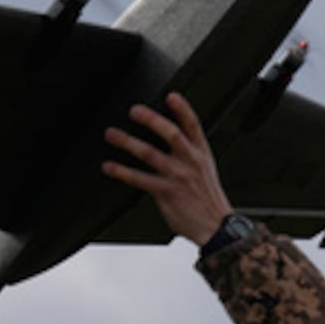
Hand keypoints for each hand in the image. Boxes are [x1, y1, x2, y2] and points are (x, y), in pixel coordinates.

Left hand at [102, 93, 232, 245]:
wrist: (215, 227)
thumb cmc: (208, 201)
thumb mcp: (205, 172)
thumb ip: (189, 157)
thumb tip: (170, 146)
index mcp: (201, 154)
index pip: (193, 126)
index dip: (182, 109)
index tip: (171, 96)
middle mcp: (190, 162)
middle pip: (170, 133)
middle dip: (151, 119)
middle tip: (134, 111)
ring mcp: (177, 176)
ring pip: (149, 153)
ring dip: (128, 142)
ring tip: (112, 134)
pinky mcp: (166, 192)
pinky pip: (139, 179)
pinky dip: (121, 172)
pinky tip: (110, 167)